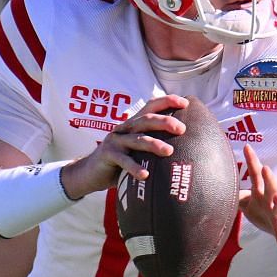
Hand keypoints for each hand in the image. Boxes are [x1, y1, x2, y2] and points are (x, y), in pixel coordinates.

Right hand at [59, 94, 186, 199]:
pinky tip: (145, 174)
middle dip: (164, 121)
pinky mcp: (107, 154)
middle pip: (146, 120)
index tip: (185, 103)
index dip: (167, 101)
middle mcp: (125, 128)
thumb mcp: (137, 150)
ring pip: (137, 140)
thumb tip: (184, 150)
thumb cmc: (121, 162)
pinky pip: (123, 160)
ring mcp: (115, 141)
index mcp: (134, 124)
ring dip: (154, 144)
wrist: (91, 172)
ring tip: (169, 151)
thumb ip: (153, 146)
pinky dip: (134, 167)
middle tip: (181, 128)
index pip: (151, 106)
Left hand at [237, 145, 276, 254]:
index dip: (252, 162)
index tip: (247, 147)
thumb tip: (219, 187)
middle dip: (269, 178)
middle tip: (265, 168)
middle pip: (272, 188)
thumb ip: (236, 195)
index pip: (256, 176)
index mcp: (262, 194)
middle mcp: (272, 202)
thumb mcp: (251, 204)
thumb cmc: (268, 213)